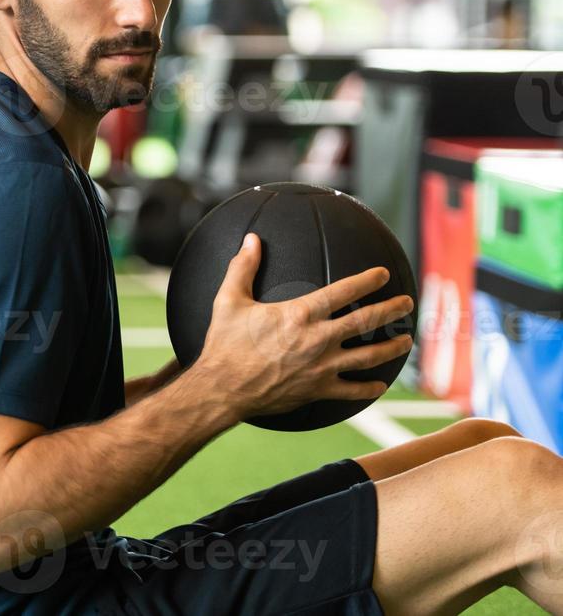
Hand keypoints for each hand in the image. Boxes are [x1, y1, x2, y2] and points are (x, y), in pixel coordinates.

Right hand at [192, 233, 413, 419]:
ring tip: (406, 340)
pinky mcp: (319, 390)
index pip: (344, 292)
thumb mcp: (229, 301)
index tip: (383, 274)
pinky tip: (381, 385)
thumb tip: (251, 240)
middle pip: (367, 322)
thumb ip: (243, 268)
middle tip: (407, 303)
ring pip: (369, 356)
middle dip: (391, 310)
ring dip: (392, 347)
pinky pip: (353, 390)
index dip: (367, 281)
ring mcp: (322, 367)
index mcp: (301, 314)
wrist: (223, 389)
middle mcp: (319, 339)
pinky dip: (370, 388)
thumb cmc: (225, 345)